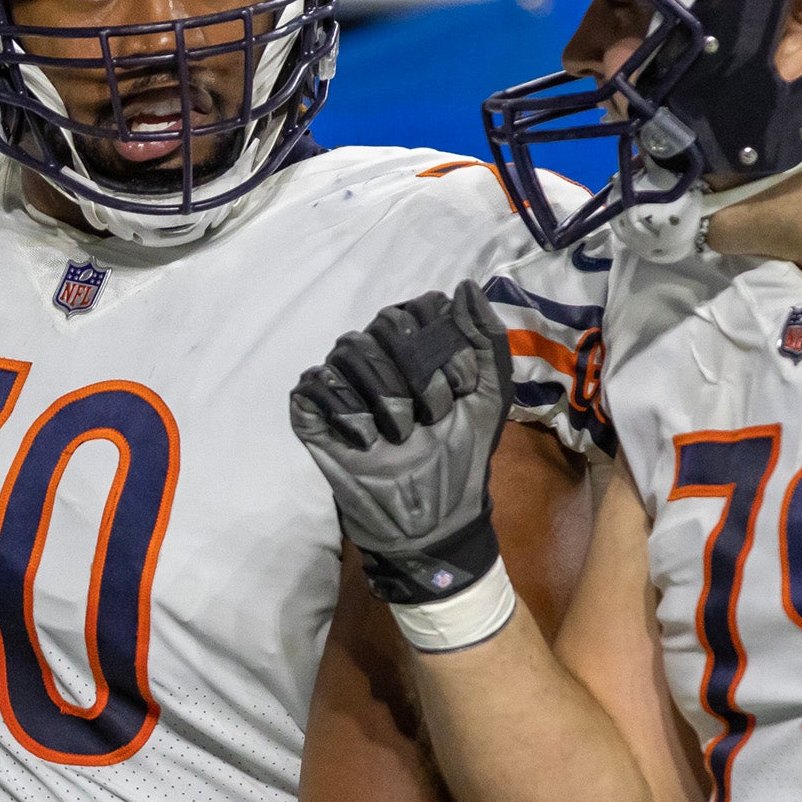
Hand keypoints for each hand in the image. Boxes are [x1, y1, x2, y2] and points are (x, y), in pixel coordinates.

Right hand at [288, 284, 511, 605]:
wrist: (430, 514)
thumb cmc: (461, 453)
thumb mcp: (490, 397)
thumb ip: (487, 340)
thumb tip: (464, 286)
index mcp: (415, 343)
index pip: (420, 308)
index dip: (443, 342)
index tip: (461, 387)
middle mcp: (376, 353)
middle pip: (385, 325)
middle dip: (415, 371)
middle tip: (432, 415)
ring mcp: (342, 380)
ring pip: (349, 349)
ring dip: (384, 394)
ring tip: (401, 433)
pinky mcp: (312, 410)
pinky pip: (315, 384)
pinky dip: (343, 409)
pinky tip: (364, 439)